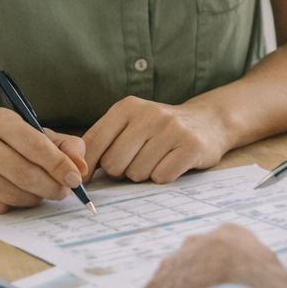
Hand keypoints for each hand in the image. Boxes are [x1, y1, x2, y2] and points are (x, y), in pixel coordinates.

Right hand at [0, 108, 87, 212]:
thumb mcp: (25, 129)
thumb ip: (60, 143)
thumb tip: (81, 166)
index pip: (35, 145)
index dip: (60, 165)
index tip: (76, 178)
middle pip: (24, 174)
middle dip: (51, 187)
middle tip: (64, 192)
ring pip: (10, 194)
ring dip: (34, 198)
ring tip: (40, 193)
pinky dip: (12, 205)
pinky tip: (14, 196)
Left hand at [82, 96, 229, 183]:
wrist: (208, 121)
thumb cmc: (160, 129)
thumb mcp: (130, 124)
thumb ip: (104, 142)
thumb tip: (78, 173)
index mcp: (127, 107)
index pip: (94, 142)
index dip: (87, 166)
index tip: (86, 179)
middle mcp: (149, 114)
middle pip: (114, 163)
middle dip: (121, 171)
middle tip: (136, 163)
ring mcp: (172, 129)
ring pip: (137, 173)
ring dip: (144, 174)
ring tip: (157, 159)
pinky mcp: (191, 146)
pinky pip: (161, 177)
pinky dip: (163, 177)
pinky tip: (172, 163)